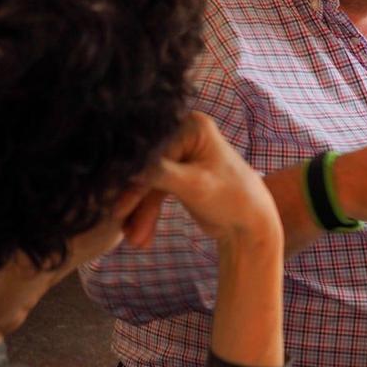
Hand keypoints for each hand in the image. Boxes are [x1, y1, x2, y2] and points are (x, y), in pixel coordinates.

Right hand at [124, 112, 279, 248]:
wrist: (250, 223)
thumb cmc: (231, 198)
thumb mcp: (193, 185)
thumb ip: (158, 173)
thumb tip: (123, 169)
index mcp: (193, 126)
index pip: (153, 149)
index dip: (133, 174)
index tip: (116, 198)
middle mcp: (184, 133)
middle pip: (147, 166)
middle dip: (135, 199)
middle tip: (119, 221)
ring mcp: (179, 153)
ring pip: (147, 182)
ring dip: (139, 212)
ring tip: (134, 240)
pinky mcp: (176, 173)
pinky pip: (152, 192)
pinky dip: (146, 213)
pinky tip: (140, 236)